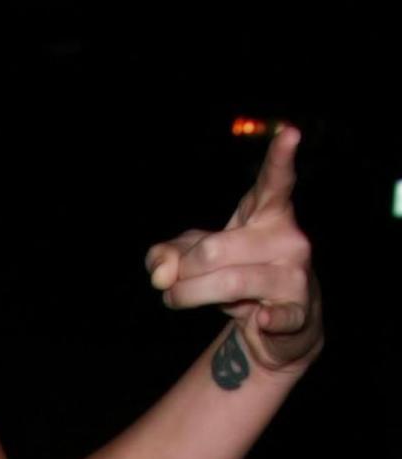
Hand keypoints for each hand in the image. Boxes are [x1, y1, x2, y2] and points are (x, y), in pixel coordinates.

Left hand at [145, 126, 321, 375]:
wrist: (274, 326)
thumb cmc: (233, 276)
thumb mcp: (193, 258)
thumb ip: (167, 254)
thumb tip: (160, 271)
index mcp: (266, 215)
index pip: (273, 183)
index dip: (280, 159)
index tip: (290, 133)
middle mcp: (288, 239)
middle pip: (216, 248)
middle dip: (182, 270)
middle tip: (169, 284)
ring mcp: (296, 275)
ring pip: (230, 282)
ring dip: (189, 294)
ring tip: (176, 299)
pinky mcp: (299, 312)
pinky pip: (278, 316)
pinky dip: (264, 320)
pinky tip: (262, 319)